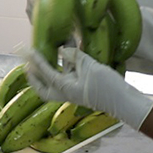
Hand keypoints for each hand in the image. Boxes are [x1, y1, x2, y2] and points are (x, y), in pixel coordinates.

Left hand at [26, 47, 152, 129]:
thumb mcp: (90, 67)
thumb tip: (64, 50)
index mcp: (65, 88)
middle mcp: (67, 92)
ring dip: (49, 69)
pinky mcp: (84, 88)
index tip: (29, 51)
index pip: (46, 73)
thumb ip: (76, 57)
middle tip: (27, 66)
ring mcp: (75, 91)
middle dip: (34, 79)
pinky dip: (66, 66)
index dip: (37, 61)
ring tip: (44, 56)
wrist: (125, 101)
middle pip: (44, 88)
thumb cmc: (107, 86)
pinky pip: (69, 76)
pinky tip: (68, 54)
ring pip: (56, 81)